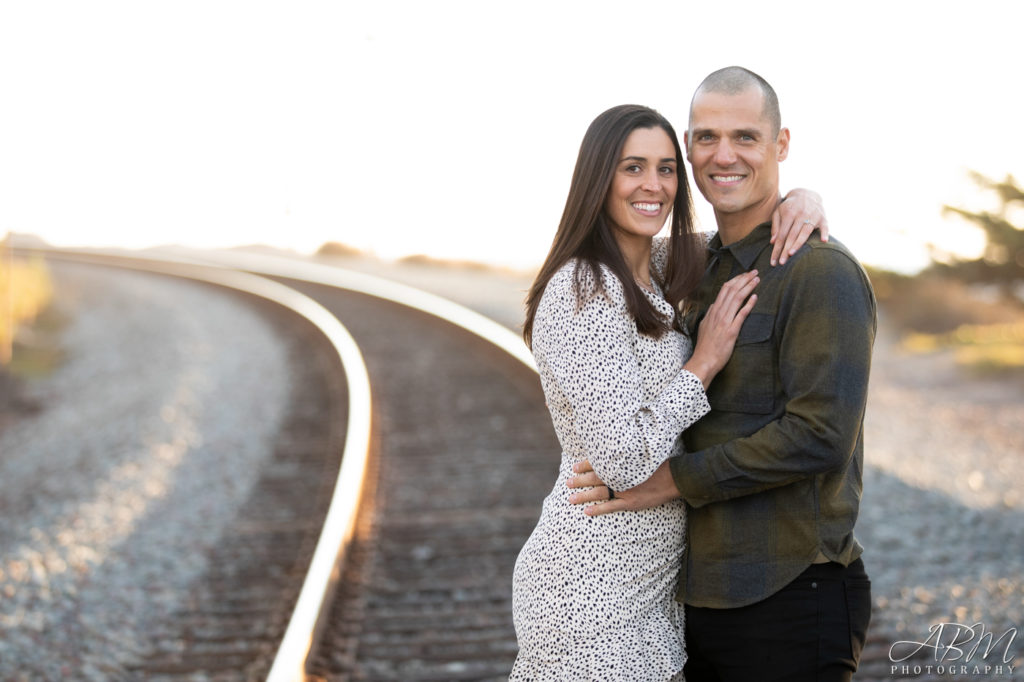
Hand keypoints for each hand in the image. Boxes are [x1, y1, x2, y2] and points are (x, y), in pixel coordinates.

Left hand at [567, 460, 680, 516]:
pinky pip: (611, 506)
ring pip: (599, 493)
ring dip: (584, 495)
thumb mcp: (641, 454)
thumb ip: (627, 455)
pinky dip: (598, 509)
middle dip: (580, 480)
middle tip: (567, 483)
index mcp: (622, 464)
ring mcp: (625, 490)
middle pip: (595, 478)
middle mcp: (620, 476)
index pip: (599, 463)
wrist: (674, 477)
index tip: (574, 467)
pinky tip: (587, 511)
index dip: (585, 465)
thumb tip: (613, 451)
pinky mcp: (631, 502)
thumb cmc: (658, 464)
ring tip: (570, 498)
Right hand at [684, 270, 757, 387]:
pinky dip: (748, 304)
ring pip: (736, 298)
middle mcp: (718, 313)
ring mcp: (724, 321)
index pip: (724, 290)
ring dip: (748, 287)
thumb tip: (714, 306)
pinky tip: (755, 297)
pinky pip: (741, 314)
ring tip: (757, 279)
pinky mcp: (731, 331)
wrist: (704, 360)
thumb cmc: (705, 347)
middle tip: (754, 272)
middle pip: (732, 290)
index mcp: (713, 311)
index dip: (735, 280)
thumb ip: (710, 315)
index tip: (744, 275)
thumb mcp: (704, 327)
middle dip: (744, 279)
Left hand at [771, 189, 829, 265]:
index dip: (777, 248)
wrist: (806, 194)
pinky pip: (825, 226)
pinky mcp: (823, 217)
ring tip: (791, 255)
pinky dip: (825, 233)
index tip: (773, 261)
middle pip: (792, 235)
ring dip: (798, 244)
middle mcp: (800, 214)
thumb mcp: (778, 212)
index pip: (782, 235)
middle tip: (781, 263)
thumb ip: (775, 226)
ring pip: (805, 232)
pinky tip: (824, 241)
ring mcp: (812, 215)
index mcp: (788, 213)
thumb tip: (772, 241)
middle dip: (785, 250)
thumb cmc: (789, 207)